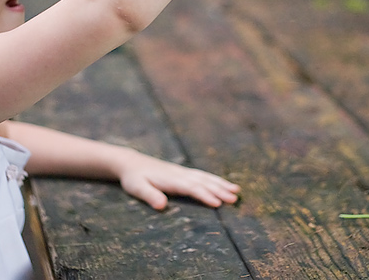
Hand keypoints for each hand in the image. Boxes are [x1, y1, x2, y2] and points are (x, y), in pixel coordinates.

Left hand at [115, 150, 240, 209]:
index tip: (218, 203)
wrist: (131, 163)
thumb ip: (149, 196)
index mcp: (171, 179)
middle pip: (203, 182)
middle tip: (234, 199)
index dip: (204, 195)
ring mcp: (183, 172)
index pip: (191, 188)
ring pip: (205, 178)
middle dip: (219, 190)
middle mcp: (180, 174)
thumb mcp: (137, 188)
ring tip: (236, 191)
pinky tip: (223, 184)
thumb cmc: (134, 178)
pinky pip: (202, 175)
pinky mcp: (183, 173)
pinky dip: (214, 179)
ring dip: (221, 184)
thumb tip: (162, 206)